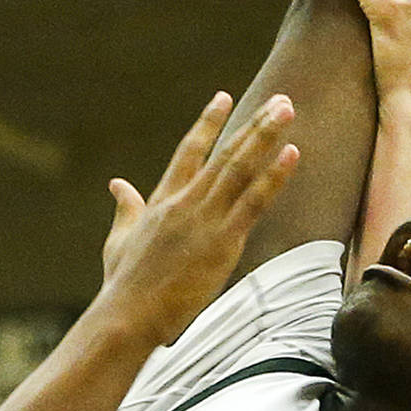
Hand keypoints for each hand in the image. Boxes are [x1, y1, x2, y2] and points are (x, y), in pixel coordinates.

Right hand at [98, 91, 299, 344]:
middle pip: (225, 152)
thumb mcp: (120, 239)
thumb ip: (126, 208)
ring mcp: (205, 219)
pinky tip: (292, 153)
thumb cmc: (123, 283)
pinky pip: (255, 201)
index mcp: (162, 200)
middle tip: (280, 99)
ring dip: (266, 136)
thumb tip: (117, 183)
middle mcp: (186, 202)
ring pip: (241, 167)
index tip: (223, 97)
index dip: (207, 123)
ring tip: (287, 109)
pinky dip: (274, 176)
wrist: (129, 313)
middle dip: (254, 123)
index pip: (188, 151)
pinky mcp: (223, 241)